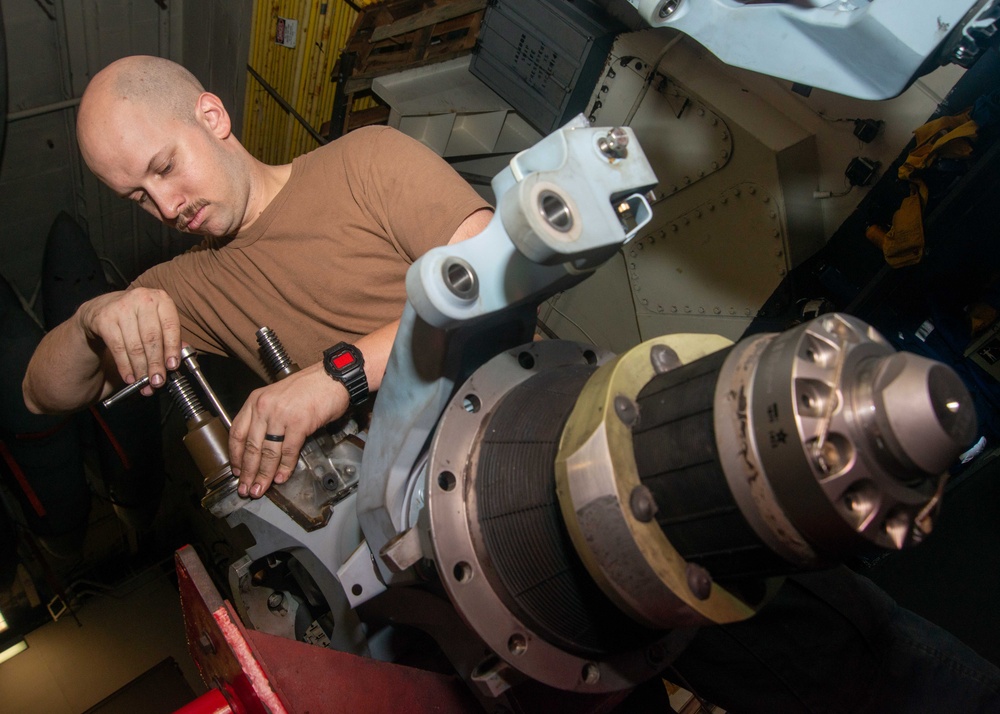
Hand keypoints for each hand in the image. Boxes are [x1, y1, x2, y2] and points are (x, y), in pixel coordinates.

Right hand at [78, 288, 181, 393]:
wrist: (102, 308)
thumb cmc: (137, 318)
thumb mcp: (156, 321)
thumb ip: (169, 338)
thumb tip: (179, 360)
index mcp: (161, 299)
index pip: (171, 326)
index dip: (172, 348)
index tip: (172, 366)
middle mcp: (142, 299)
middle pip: (152, 338)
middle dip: (156, 363)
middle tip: (158, 381)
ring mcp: (121, 307)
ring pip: (134, 346)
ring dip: (141, 369)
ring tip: (145, 384)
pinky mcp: (104, 319)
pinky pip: (117, 348)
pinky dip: (125, 366)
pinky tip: (130, 377)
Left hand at [229, 363, 348, 497]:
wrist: (333, 377)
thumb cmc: (310, 387)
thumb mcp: (278, 397)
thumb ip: (266, 418)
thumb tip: (262, 448)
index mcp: (256, 400)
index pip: (237, 432)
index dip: (235, 456)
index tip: (237, 471)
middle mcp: (264, 407)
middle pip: (251, 446)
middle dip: (248, 472)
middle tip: (246, 488)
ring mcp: (281, 415)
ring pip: (268, 452)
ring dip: (264, 474)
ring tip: (261, 488)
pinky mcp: (300, 423)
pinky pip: (289, 451)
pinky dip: (284, 467)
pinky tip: (281, 477)